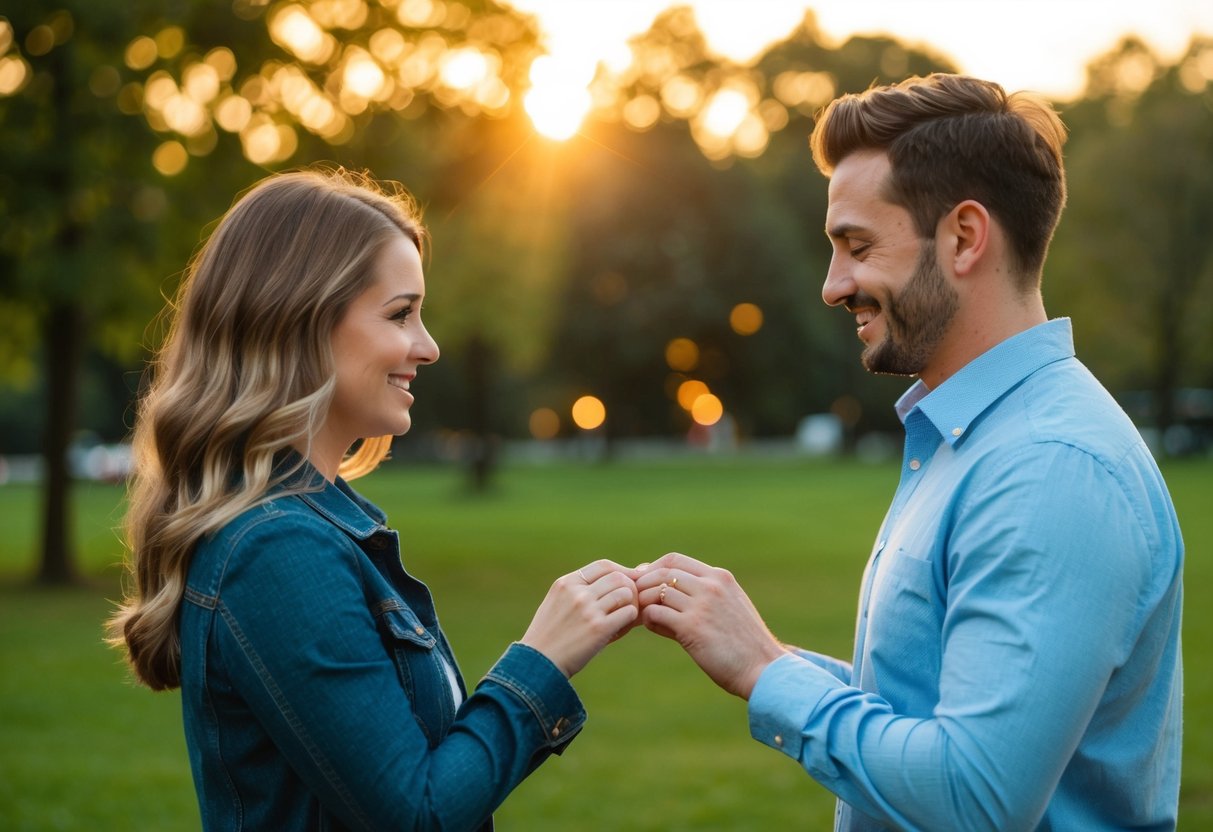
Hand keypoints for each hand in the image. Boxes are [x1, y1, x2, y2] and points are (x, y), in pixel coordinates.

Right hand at [520, 559, 638, 677]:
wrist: (538, 663)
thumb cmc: (551, 634)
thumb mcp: (557, 602)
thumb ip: (579, 589)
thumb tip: (610, 579)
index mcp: (566, 583)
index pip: (603, 565)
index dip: (620, 571)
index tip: (627, 581)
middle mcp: (577, 593)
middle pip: (618, 577)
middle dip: (628, 587)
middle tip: (629, 601)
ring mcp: (588, 610)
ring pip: (626, 593)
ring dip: (630, 604)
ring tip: (623, 616)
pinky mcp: (599, 629)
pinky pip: (628, 613)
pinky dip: (630, 619)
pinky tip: (621, 627)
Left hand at [636, 553, 786, 699]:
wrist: (763, 669)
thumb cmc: (745, 643)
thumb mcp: (730, 608)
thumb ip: (704, 596)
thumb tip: (666, 597)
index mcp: (720, 577)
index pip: (675, 560)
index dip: (653, 567)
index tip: (644, 580)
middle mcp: (711, 586)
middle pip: (662, 572)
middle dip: (643, 582)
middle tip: (634, 597)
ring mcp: (701, 605)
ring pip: (657, 591)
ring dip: (645, 602)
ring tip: (644, 614)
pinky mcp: (692, 628)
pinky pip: (656, 614)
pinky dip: (648, 618)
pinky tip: (652, 626)